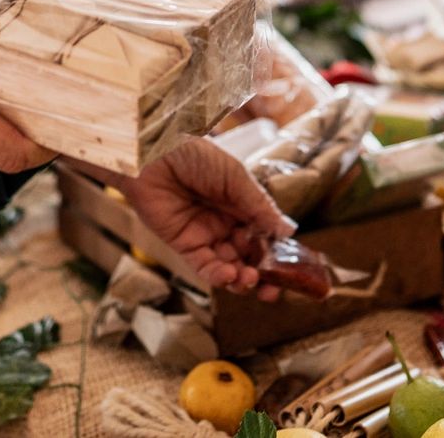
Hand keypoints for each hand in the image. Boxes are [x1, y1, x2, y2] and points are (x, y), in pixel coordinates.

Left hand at [101, 139, 294, 300]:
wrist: (154, 155)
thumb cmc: (196, 156)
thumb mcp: (236, 178)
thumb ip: (260, 207)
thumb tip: (288, 231)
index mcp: (242, 203)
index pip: (264, 234)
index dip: (275, 253)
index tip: (289, 268)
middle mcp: (226, 221)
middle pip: (249, 255)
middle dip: (262, 273)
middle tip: (272, 288)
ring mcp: (206, 234)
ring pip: (230, 265)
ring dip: (242, 277)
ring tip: (250, 279)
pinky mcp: (184, 244)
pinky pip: (204, 266)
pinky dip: (218, 275)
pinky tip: (230, 275)